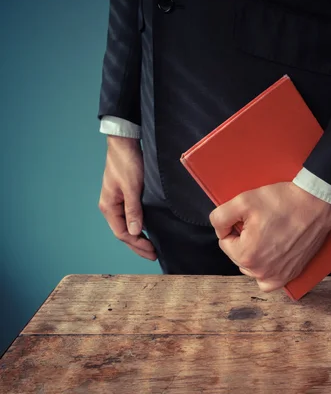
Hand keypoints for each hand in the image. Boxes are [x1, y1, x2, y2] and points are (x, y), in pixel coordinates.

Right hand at [98, 136, 155, 259]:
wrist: (125, 143)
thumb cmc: (126, 162)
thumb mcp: (132, 187)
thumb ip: (133, 210)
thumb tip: (135, 232)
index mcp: (109, 206)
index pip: (122, 233)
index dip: (137, 244)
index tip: (152, 251)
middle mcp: (111, 206)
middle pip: (124, 232)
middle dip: (138, 245)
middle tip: (153, 255)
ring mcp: (118, 201)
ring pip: (128, 225)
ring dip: (139, 237)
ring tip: (151, 247)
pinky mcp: (126, 195)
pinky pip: (131, 216)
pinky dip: (140, 225)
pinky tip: (148, 230)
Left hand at [209, 182, 330, 291]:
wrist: (316, 204)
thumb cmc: (283, 201)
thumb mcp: (242, 200)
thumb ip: (219, 218)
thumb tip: (220, 230)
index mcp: (246, 255)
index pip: (224, 241)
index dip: (235, 226)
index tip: (251, 217)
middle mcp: (261, 272)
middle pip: (238, 255)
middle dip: (244, 240)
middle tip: (262, 224)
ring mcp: (278, 276)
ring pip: (252, 268)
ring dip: (255, 254)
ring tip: (270, 234)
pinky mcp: (291, 275)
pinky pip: (268, 281)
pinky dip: (267, 271)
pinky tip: (273, 255)